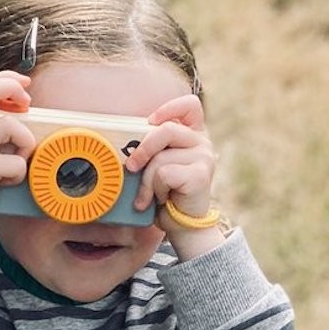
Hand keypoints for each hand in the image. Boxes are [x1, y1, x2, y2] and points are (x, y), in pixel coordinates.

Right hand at [0, 71, 34, 262]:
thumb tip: (21, 116)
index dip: (6, 79)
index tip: (24, 82)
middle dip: (12, 89)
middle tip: (27, 103)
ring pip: (13, 128)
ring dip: (24, 145)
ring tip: (14, 162)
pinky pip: (18, 163)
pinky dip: (19, 175)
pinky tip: (5, 182)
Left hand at [125, 94, 224, 257]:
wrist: (184, 224)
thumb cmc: (167, 193)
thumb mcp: (159, 164)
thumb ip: (152, 148)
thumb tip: (123, 142)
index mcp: (193, 134)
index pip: (190, 105)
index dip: (169, 108)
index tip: (151, 121)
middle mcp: (202, 142)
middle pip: (165, 130)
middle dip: (142, 149)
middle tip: (131, 167)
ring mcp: (204, 157)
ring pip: (160, 158)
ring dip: (147, 181)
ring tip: (148, 195)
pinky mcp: (201, 174)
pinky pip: (164, 174)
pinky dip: (155, 190)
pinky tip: (161, 199)